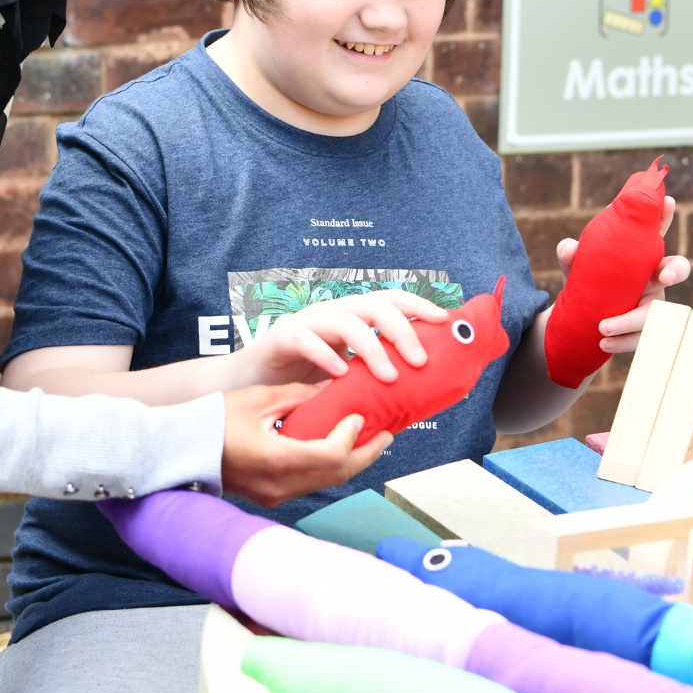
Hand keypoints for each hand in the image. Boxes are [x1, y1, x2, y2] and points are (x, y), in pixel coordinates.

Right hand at [219, 382, 392, 507]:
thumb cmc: (212, 421)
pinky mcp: (271, 496)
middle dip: (366, 453)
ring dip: (351, 461)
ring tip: (370, 440)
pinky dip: (330, 466)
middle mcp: (280, 485)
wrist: (179, 451)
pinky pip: (311, 482)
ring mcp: (275, 495)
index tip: (358, 415)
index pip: (332, 455)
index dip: (352, 436)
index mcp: (277, 460)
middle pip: (338, 474)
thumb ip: (298, 396)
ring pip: (327, 482)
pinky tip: (339, 449)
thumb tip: (331, 389)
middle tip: (386, 432)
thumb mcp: (258, 399)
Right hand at [229, 289, 449, 388]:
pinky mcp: (280, 338)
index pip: (389, 300)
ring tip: (388, 376)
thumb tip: (418, 392)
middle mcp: (331, 314)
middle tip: (419, 361)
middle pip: (373, 305)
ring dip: (372, 348)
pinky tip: (340, 375)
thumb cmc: (300, 382)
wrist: (248, 383)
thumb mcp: (344, 377)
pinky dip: (326, 355)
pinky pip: (306, 339)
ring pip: (344, 321)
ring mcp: (305, 322)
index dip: (417, 305)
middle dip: (402, 329)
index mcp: (350, 318)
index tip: (444, 320)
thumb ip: (371, 376)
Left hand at [554, 193, 689, 355]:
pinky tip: (603, 344)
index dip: (664, 217)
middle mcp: (653, 279)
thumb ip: (572, 255)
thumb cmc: (586, 283)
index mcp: (641, 256)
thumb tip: (569, 247)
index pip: (656, 232)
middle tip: (664, 277)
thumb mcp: (576, 269)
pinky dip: (623, 342)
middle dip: (677, 270)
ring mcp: (652, 305)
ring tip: (603, 327)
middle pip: (678, 269)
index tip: (668, 202)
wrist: (578, 321)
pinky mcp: (643, 331)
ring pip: (656, 313)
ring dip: (631, 320)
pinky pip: (640, 338)